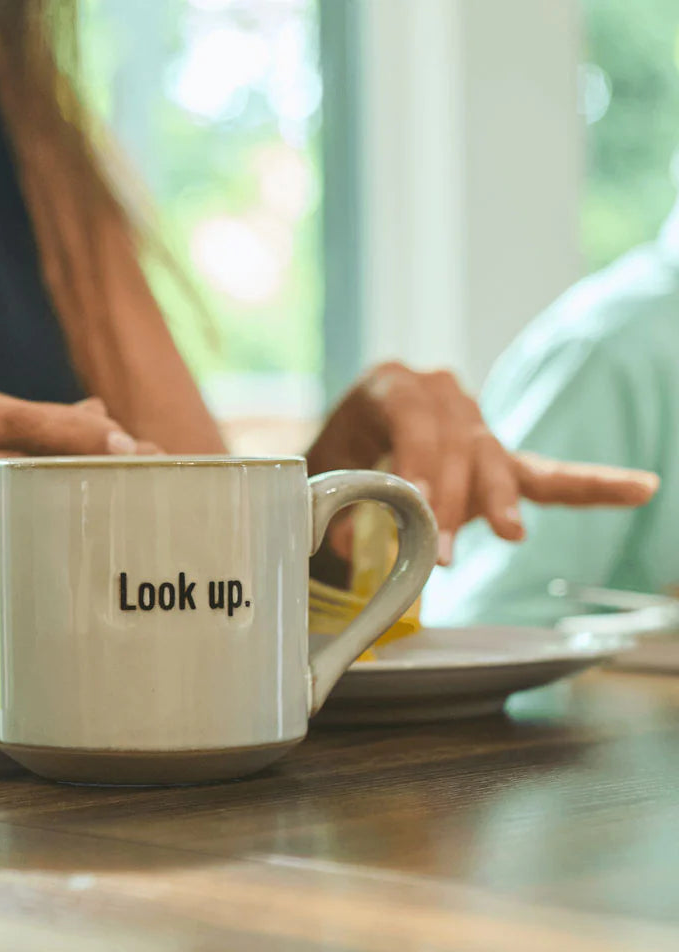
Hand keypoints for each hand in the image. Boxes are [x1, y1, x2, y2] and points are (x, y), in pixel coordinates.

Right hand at [0, 383, 143, 608]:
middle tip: (139, 470)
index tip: (123, 440)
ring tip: (113, 501)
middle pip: (16, 474)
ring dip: (67, 512)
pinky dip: (34, 542)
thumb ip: (4, 413)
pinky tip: (66, 533)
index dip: (71, 432)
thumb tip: (97, 413)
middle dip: (81, 471)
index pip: (7, 422)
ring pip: (13, 524)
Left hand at [308, 361, 658, 563]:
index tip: (418, 504)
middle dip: (450, 500)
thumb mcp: (325, 470)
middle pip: (456, 443)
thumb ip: (334, 503)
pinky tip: (639, 488)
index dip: (418, 462)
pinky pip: (544, 472)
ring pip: (494, 459)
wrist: (348, 446)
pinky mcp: (497, 457)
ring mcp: (472, 422)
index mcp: (390, 386)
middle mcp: (437, 391)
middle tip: (440, 552)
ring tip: (504, 532)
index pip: (413, 420)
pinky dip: (589, 485)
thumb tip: (345, 541)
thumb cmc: (336, 457)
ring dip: (495, 501)